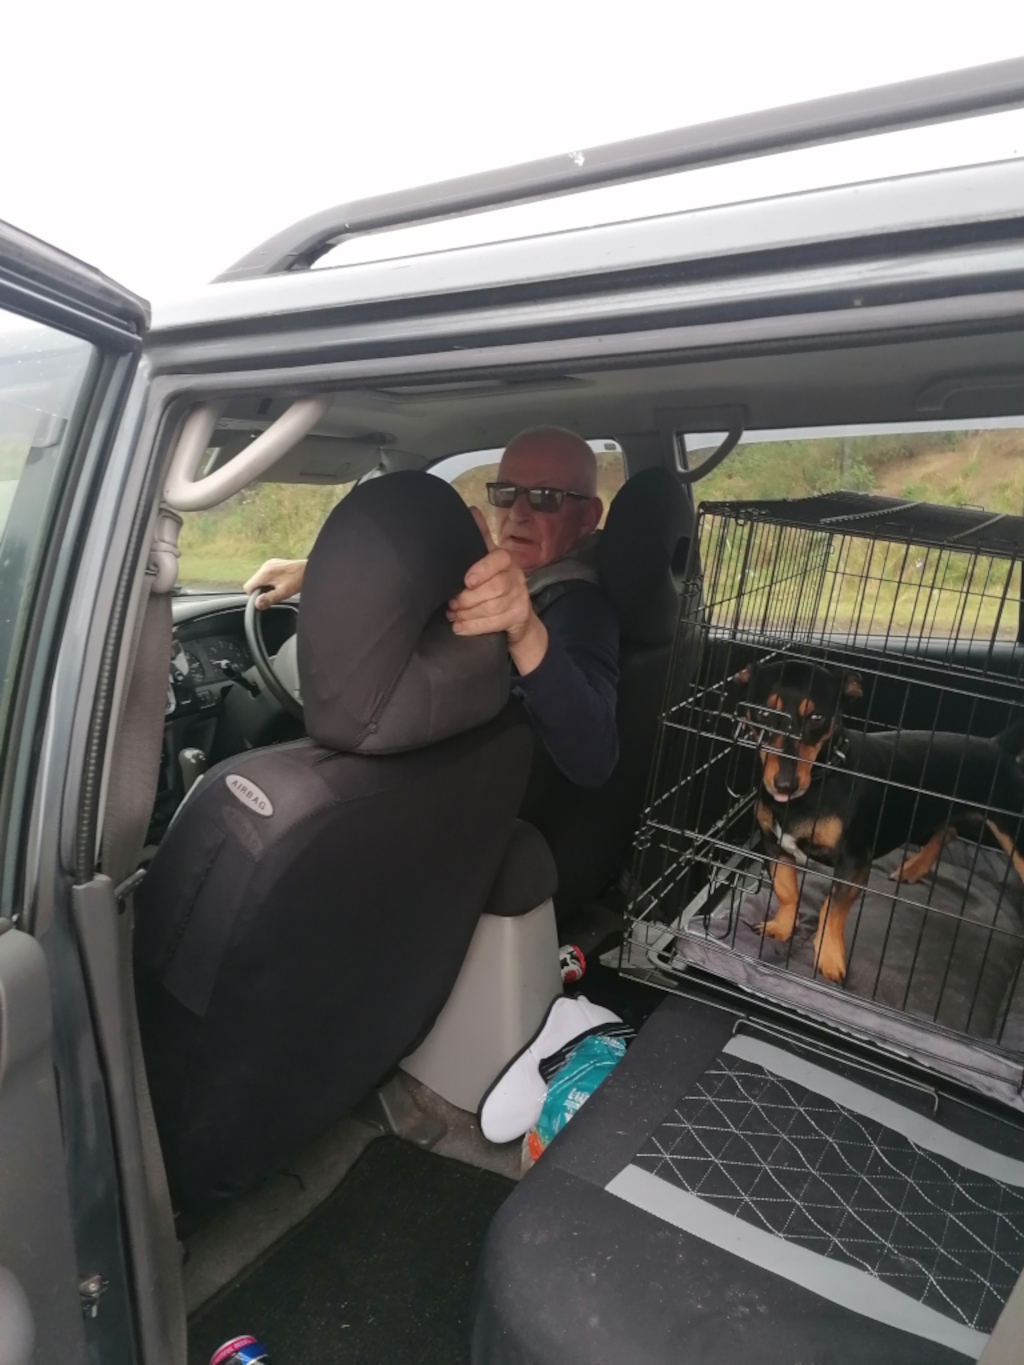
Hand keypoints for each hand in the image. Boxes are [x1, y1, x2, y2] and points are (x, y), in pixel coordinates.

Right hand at [242, 558, 306, 608]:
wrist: (310, 569)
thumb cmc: (298, 580)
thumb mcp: (283, 593)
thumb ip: (268, 598)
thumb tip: (257, 604)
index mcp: (265, 573)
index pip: (248, 586)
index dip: (253, 596)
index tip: (263, 599)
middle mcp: (265, 566)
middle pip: (254, 582)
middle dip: (261, 591)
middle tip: (275, 594)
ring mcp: (269, 563)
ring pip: (260, 579)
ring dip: (266, 586)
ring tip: (279, 588)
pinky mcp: (274, 563)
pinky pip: (266, 574)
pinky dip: (270, 581)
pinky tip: (281, 583)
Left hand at [447, 509, 548, 674]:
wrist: (517, 614)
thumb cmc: (494, 582)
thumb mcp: (487, 559)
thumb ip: (479, 536)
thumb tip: (470, 510)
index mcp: (505, 560)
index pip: (499, 560)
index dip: (483, 569)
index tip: (466, 580)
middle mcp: (516, 577)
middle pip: (495, 587)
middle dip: (468, 598)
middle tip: (451, 603)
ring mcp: (520, 598)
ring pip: (493, 607)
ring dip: (468, 613)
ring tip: (453, 615)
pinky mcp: (519, 616)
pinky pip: (495, 623)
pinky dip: (473, 626)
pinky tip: (459, 627)